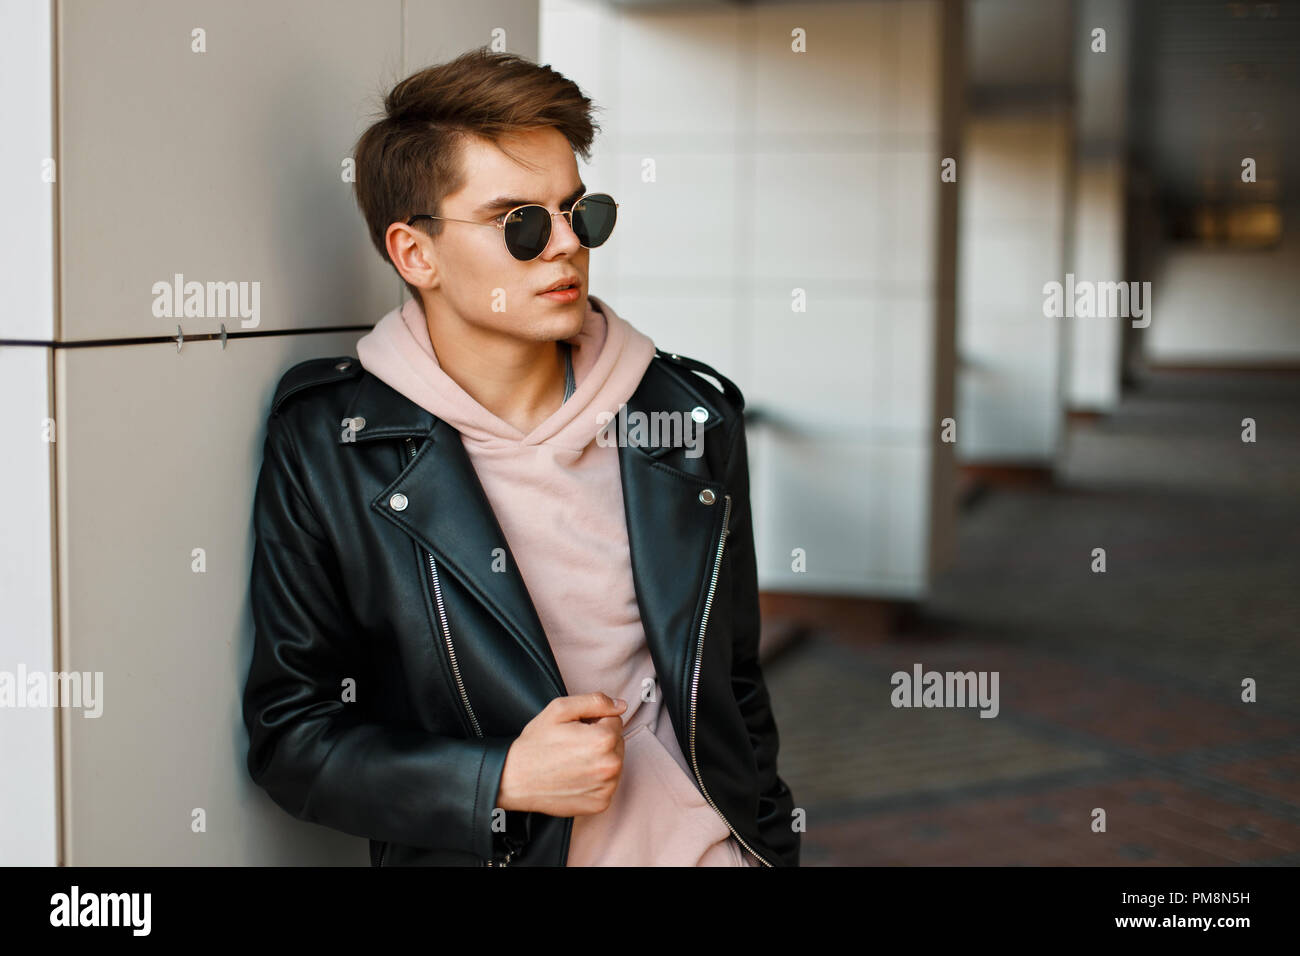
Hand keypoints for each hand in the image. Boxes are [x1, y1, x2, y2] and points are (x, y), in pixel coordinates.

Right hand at [496, 693, 627, 816]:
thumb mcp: (560, 709)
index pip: (615, 720)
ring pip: (614, 763)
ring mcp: (606, 788)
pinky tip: (576, 777)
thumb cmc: (535, 744)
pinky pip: (608, 785)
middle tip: (573, 745)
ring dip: (600, 760)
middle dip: (600, 740)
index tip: (576, 729)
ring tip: (573, 761)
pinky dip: (596, 780)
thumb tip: (621, 705)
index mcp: (603, 739)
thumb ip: (595, 701)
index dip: (595, 721)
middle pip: (617, 742)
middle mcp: (610, 765)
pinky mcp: (600, 804)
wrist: (514, 779)